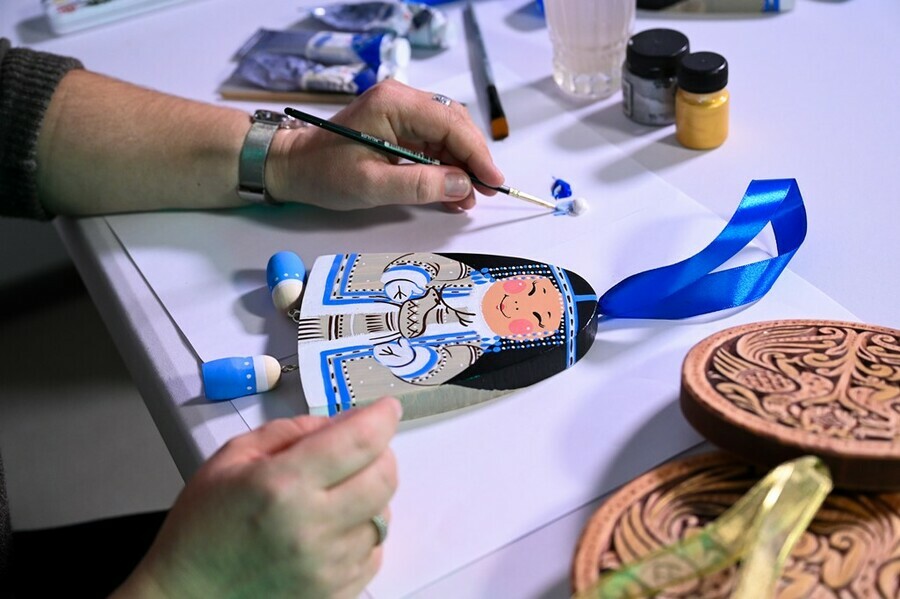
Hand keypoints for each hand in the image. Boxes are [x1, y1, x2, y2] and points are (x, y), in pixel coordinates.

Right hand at [113, 397, 401, 598]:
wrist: (187, 596)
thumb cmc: (202, 529)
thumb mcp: (232, 458)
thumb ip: (289, 431)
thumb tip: (338, 422)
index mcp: (283, 485)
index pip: (359, 441)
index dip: (381, 418)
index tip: (386, 409)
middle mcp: (312, 527)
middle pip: (384, 478)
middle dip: (381, 453)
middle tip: (361, 449)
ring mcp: (327, 566)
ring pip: (384, 516)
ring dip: (371, 495)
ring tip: (337, 494)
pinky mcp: (335, 593)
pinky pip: (374, 553)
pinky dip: (363, 533)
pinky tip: (334, 528)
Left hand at [267, 79, 504, 210]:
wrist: (292, 167)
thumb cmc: (324, 174)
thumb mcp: (372, 186)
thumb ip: (420, 185)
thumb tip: (464, 185)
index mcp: (393, 104)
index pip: (449, 124)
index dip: (477, 154)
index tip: (495, 182)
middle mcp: (400, 98)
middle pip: (453, 124)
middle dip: (473, 158)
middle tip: (488, 191)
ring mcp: (399, 110)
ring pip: (446, 133)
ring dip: (461, 165)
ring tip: (469, 198)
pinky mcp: (397, 125)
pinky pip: (432, 142)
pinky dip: (445, 166)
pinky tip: (452, 191)